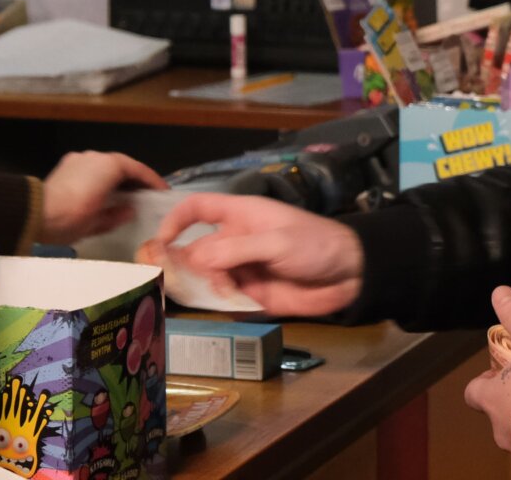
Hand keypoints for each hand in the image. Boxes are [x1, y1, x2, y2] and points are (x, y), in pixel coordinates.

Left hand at [40, 151, 167, 243]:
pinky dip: (102, 176)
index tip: (163, 192)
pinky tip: (102, 191)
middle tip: (146, 194)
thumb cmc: (70, 218)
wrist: (33, 214)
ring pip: (106, 165)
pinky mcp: (67, 164)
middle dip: (135, 179)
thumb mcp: (98, 223)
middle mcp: (96, 156)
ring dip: (118, 177)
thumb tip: (129, 209)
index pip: (138, 170)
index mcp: (110, 166)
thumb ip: (118, 214)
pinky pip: (92, 167)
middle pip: (123, 164)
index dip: (153, 181)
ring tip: (125, 193)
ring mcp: (80, 158)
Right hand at [141, 193, 363, 315]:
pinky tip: (230, 302)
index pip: (198, 208)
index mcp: (240, 215)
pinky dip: (220, 302)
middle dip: (182, 262)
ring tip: (218, 290)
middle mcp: (235, 241)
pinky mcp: (251, 294)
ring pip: (206, 277)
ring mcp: (241, 268)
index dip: (175, 220)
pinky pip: (224, 299)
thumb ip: (236, 249)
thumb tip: (194, 259)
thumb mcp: (277, 242)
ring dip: (204, 285)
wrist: (350, 276)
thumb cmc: (316, 245)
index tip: (160, 241)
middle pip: (195, 248)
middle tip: (169, 279)